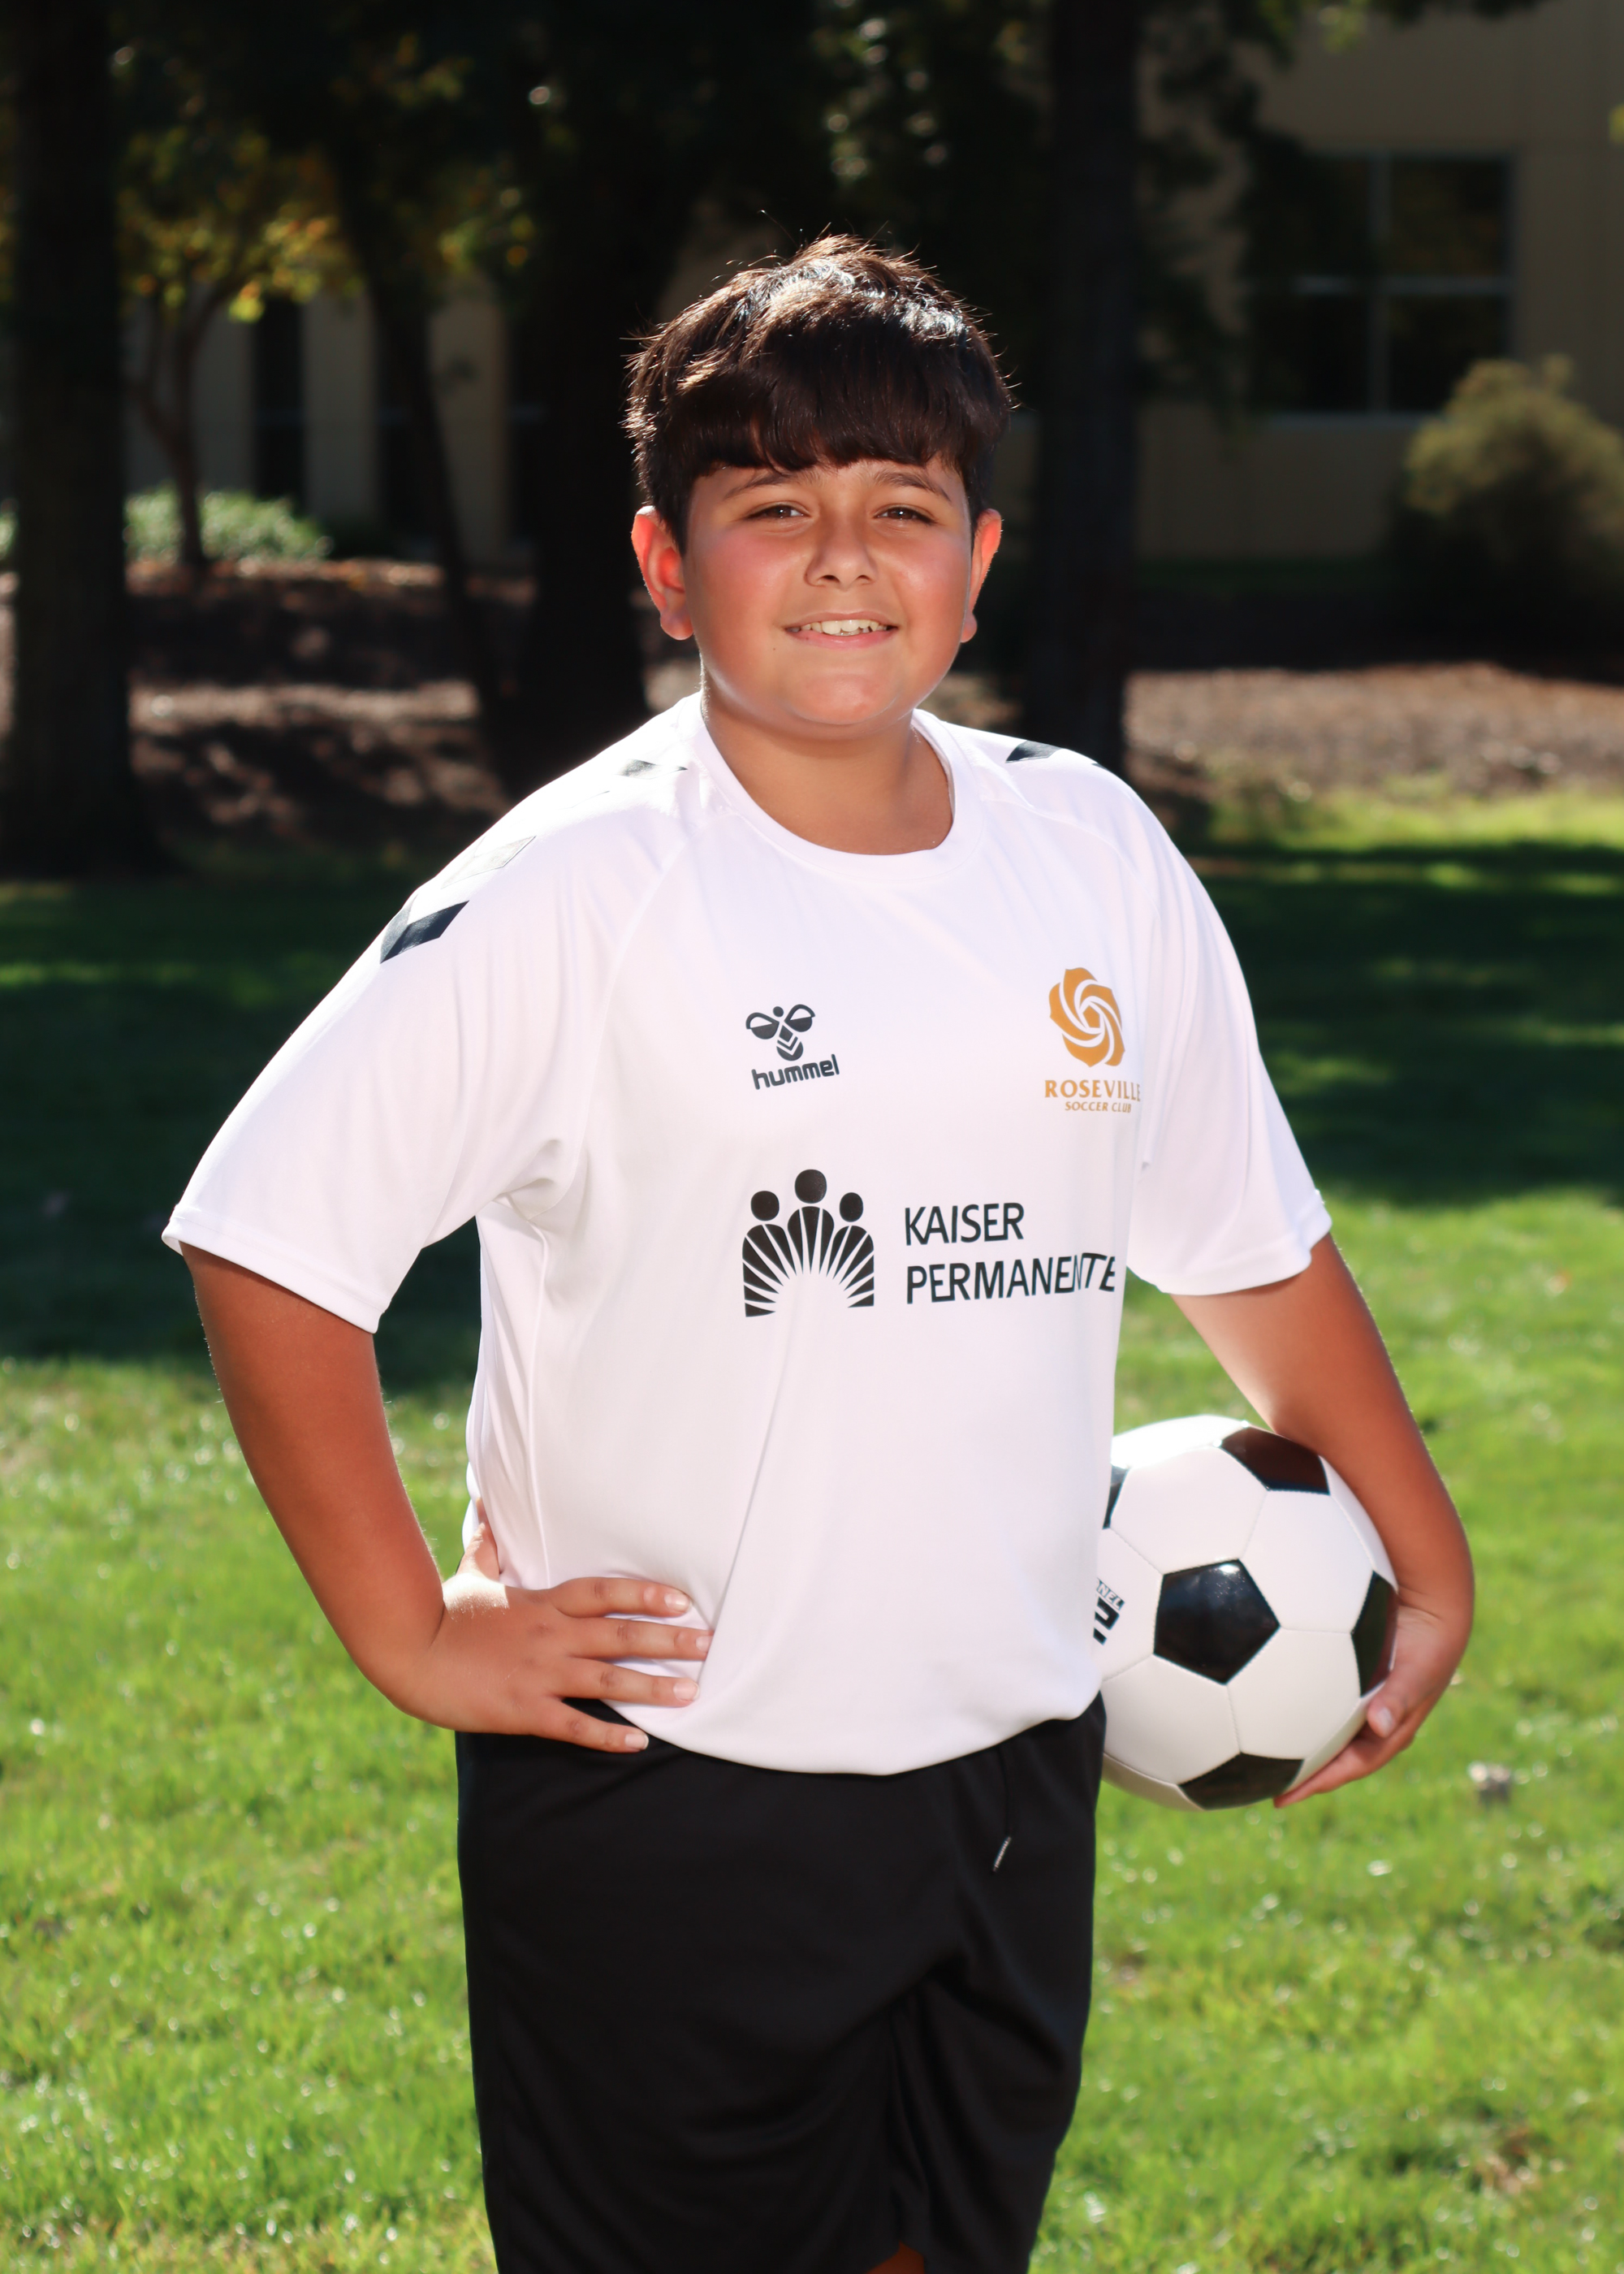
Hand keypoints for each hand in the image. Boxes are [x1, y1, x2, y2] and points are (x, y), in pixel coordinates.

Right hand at [402, 1513, 711, 1751]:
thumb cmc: (443, 1612)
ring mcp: (539, 1673)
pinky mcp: (524, 1709)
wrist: (409, 1652)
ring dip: (653, 1686)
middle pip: (620, 1633)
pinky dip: (608, 1735)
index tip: (683, 1600)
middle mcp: (550, 1635)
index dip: (646, 1594)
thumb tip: (485, 1504)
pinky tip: (639, 1743)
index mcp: (543, 1602)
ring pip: (607, 1679)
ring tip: (692, 1692)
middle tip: (710, 1644)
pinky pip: (574, 1724)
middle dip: (669, 1640)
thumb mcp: (472, 1573)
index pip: (605, 1592)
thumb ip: (488, 1544)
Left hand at [1276, 1591, 1467, 1804]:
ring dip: (1297, 1745)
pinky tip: (1270, 1702)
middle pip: (1332, 1758)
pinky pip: (1322, 1704)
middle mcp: (1372, 1727)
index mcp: (1387, 1735)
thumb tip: (1378, 1725)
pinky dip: (1301, 1710)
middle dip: (1301, 1774)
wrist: (1431, 1619)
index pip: (1348, 1768)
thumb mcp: (1415, 1675)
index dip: (1317, 1784)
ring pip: (1324, 1734)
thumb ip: (1398, 1698)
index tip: (1283, 1799)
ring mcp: (1361, 1707)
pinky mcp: (1352, 1687)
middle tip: (1261, 1784)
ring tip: (1259, 1753)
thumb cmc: (1426, 1650)